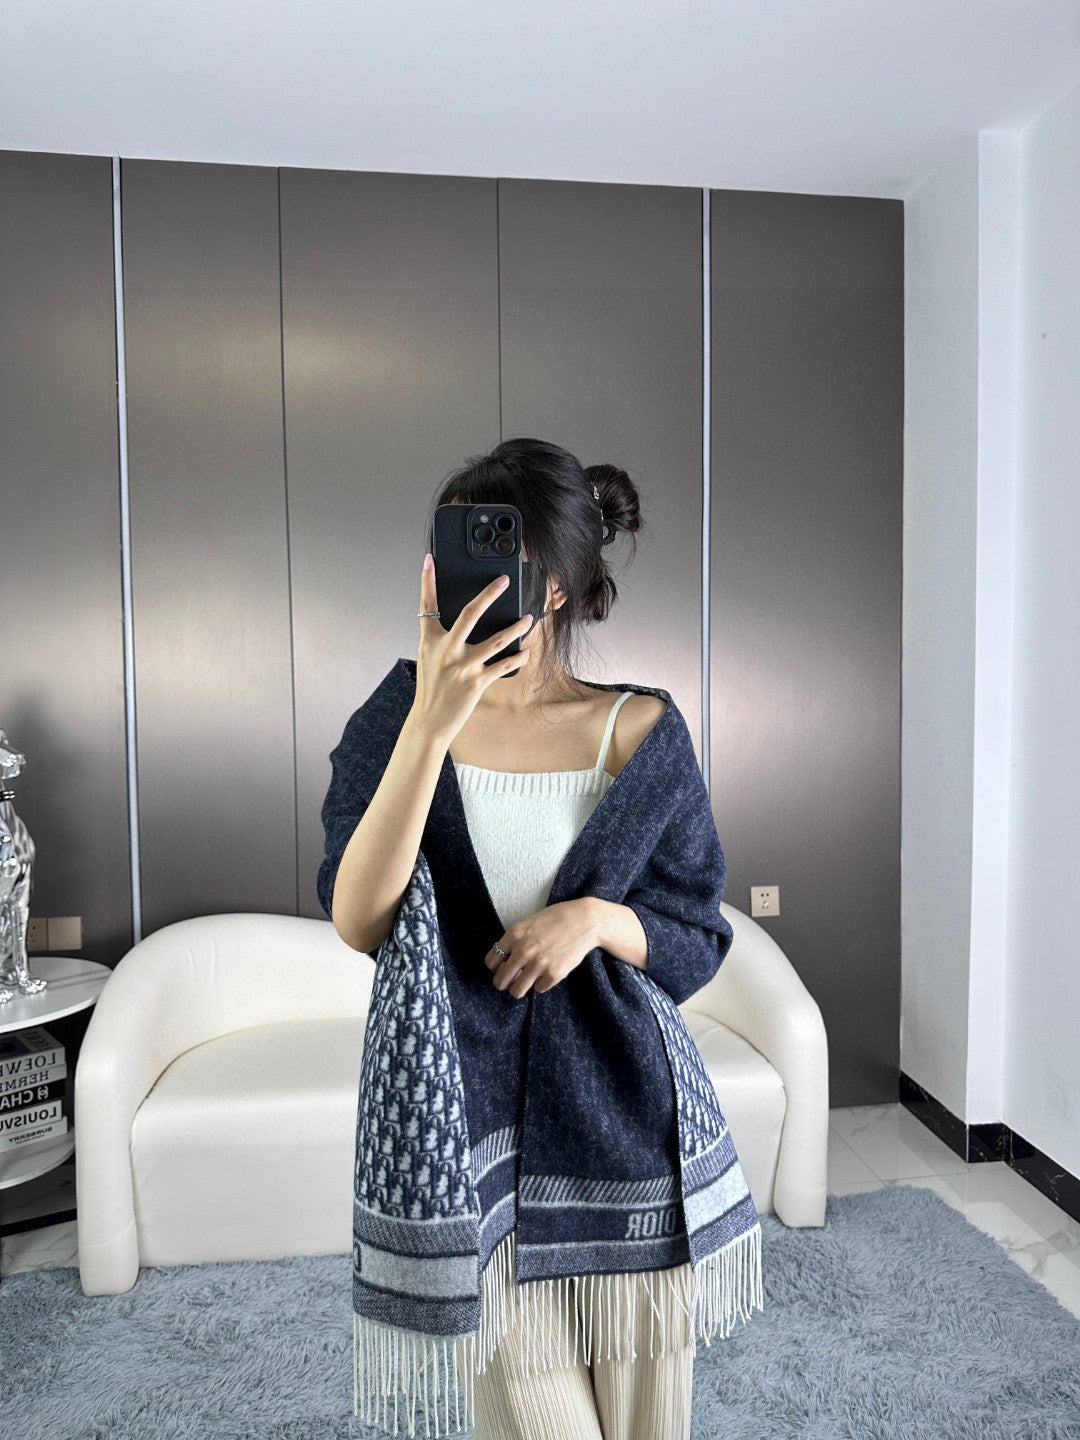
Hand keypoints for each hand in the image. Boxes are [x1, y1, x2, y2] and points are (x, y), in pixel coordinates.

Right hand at [411, 553, 533, 745]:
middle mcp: (446, 650)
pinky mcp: (477, 682)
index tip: (430, 560)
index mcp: (430, 641)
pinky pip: (503, 666)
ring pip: (497, 640)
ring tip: (528, 619)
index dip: (428, 580)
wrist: (429, 721)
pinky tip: (527, 652)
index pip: (427, 605)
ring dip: (516, 628)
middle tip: (504, 580)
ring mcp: (463, 666)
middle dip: (489, 594)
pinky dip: (517, 659)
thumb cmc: (431, 688)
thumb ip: (443, 639)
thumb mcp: (429, 659)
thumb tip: (464, 623)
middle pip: (470, 614)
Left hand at [484, 899, 601, 998]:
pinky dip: (541, 983)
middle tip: (511, 980)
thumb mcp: (530, 922)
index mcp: (514, 935)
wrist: (585, 920)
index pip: (491, 962)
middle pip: (500, 981)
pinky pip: (539, 989)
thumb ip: (515, 940)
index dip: (495, 967)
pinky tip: (547, 973)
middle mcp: (523, 951)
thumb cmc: (557, 918)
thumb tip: (505, 961)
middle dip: (503, 983)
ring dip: (519, 988)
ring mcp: (539, 964)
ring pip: (516, 991)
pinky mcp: (555, 974)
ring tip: (526, 981)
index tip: (501, 967)